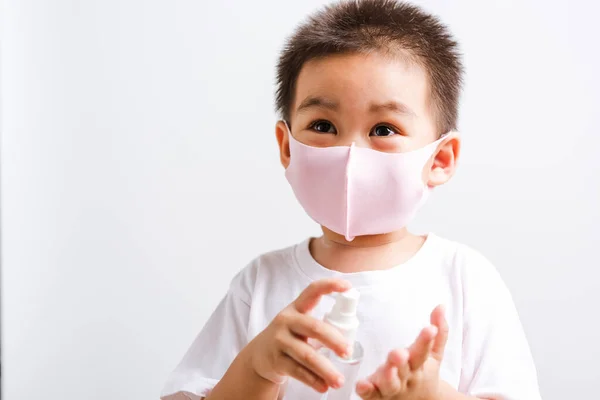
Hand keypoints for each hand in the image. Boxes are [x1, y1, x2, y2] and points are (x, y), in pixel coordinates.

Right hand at [246, 278, 351, 392]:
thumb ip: (320, 326)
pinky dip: (313, 380)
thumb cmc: (288, 337)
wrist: (259, 356)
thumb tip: (350, 334)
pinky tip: (323, 385)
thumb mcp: (299, 324)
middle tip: (348, 352)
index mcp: (296, 308)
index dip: (330, 286)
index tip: (347, 286)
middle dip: (334, 340)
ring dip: (326, 369)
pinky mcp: (276, 360)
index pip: (312, 291)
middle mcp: (286, 321)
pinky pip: (298, 371)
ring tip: (339, 380)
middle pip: (314, 327)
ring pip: (307, 355)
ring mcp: (279, 340)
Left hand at [356, 305, 448, 399]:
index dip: (426, 340)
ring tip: (386, 368)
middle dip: (401, 361)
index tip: (429, 329)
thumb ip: (438, 332)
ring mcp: (392, 388)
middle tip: (399, 353)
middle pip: (405, 370)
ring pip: (390, 384)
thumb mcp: (434, 355)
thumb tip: (441, 305)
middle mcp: (407, 377)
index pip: (423, 351)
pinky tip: (361, 384)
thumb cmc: (423, 373)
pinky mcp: (377, 395)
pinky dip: (366, 390)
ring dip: (388, 376)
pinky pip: (371, 394)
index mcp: (419, 365)